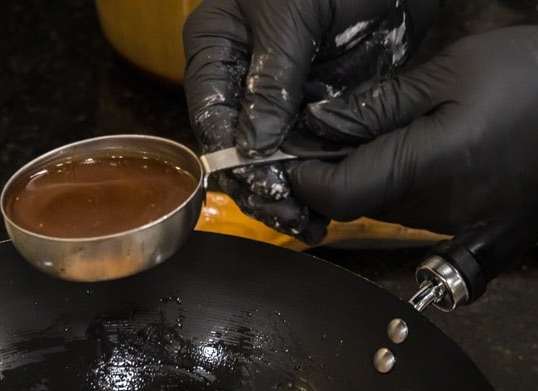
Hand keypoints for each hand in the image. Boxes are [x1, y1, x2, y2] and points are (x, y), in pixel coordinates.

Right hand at [183, 0, 437, 241]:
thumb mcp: (292, 16)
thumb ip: (272, 80)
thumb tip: (253, 148)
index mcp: (216, 44)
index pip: (210, 113)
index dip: (232, 156)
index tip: (262, 188)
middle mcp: (240, 73)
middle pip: (237, 145)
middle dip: (261, 186)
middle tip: (289, 218)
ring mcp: (279, 92)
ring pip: (273, 156)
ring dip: (290, 192)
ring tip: (310, 223)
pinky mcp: (317, 102)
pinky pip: (310, 149)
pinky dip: (317, 177)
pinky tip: (327, 206)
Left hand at [286, 26, 537, 235]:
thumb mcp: (450, 72)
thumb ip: (381, 105)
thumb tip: (326, 121)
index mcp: (426, 167)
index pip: (335, 195)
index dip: (302, 175)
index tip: (289, 146)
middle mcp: (433, 206)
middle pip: (353, 203)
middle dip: (327, 169)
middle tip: (320, 124)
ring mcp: (450, 216)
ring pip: (380, 204)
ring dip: (362, 172)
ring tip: (365, 124)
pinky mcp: (464, 215)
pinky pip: (412, 203)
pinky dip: (394, 177)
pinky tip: (405, 138)